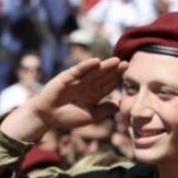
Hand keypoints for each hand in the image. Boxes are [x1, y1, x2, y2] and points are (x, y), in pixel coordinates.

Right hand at [1, 58, 126, 141]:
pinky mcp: (66, 77)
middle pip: (103, 76)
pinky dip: (86, 66)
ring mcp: (77, 80)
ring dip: (104, 66)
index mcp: (93, 94)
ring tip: (116, 61)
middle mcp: (87, 85)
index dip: (117, 80)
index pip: (108, 85)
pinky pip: (78, 70)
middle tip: (127, 64)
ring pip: (93, 72)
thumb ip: (103, 110)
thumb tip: (119, 106)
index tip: (130, 75)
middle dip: (114, 71)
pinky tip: (96, 61)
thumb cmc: (67, 117)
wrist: (48, 116)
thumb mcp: (89, 116)